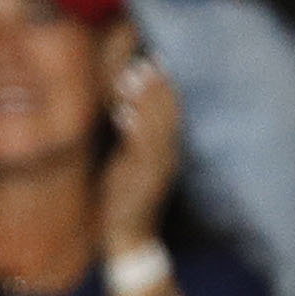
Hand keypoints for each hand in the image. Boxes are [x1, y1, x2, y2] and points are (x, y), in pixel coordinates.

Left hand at [95, 52, 182, 254]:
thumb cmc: (126, 198)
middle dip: (158, 86)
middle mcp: (166, 156)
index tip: (157, 59)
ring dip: (146, 101)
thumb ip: (130, 136)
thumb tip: (124, 109)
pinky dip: (134, 132)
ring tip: (137, 75)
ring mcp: (156, 168)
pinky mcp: (143, 182)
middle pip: (167, 114)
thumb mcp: (128, 162)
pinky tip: (125, 115)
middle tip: (150, 59)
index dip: (165, 86)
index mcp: (165, 150)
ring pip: (156, 128)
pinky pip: (140, 152)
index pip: (170, 112)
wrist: (130, 236)